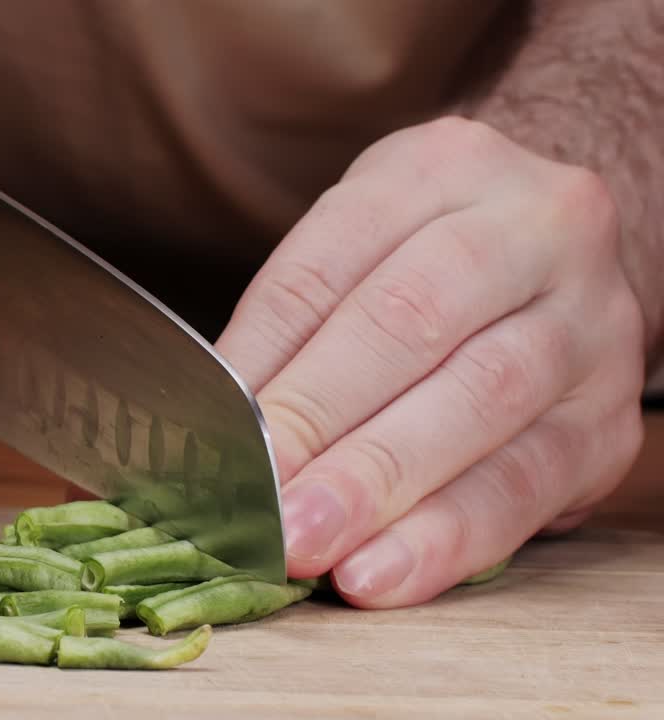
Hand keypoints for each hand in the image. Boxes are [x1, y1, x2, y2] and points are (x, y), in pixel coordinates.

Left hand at [216, 117, 645, 607]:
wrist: (560, 258)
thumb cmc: (428, 258)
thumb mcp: (356, 250)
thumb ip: (292, 328)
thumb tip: (212, 431)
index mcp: (439, 170)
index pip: (327, 267)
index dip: (263, 358)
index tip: (211, 434)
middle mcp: (532, 226)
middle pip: (409, 324)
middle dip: (321, 422)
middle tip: (257, 497)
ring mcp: (588, 319)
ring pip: (478, 402)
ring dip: (379, 488)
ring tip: (306, 544)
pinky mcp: (610, 416)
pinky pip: (528, 483)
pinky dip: (445, 537)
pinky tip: (382, 574)